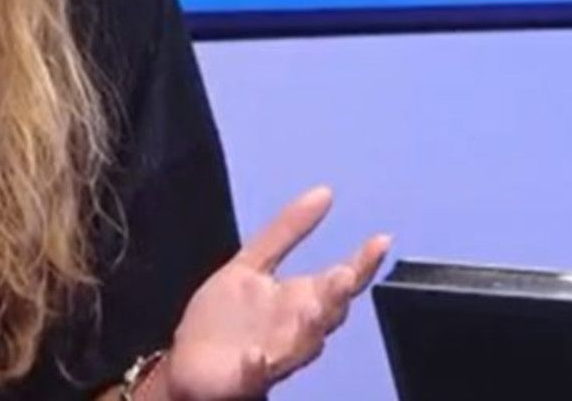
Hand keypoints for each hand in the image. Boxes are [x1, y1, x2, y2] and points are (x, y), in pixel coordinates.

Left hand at [156, 187, 389, 400]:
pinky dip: (257, 366)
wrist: (191, 365)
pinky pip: (256, 374)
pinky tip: (255, 355)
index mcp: (299, 301)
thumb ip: (286, 230)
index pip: (339, 282)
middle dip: (335, 297)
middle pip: (328, 315)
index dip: (362, 263)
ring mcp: (274, 355)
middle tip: (344, 275)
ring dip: (309, 328)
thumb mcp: (250, 264)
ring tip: (312, 307)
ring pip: (303, 346)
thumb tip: (324, 192)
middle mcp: (296, 330)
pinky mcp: (245, 379)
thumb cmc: (226, 318)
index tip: (381, 239)